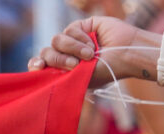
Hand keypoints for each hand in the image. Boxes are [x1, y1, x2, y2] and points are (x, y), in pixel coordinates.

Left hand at [28, 16, 143, 86]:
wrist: (128, 55)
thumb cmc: (108, 70)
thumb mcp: (83, 78)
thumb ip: (62, 74)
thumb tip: (40, 69)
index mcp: (65, 70)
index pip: (42, 66)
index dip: (36, 65)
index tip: (38, 67)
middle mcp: (67, 55)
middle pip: (47, 52)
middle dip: (58, 59)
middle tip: (75, 65)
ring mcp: (73, 40)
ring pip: (56, 40)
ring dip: (72, 49)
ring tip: (90, 55)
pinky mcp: (81, 27)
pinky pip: (69, 30)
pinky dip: (80, 39)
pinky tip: (93, 44)